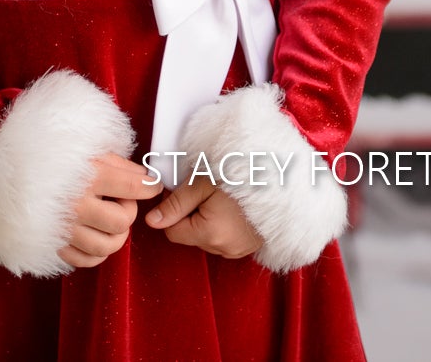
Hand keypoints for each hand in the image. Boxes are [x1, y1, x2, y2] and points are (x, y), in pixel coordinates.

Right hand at [55, 153, 153, 269]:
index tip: (152, 185)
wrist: (6, 167)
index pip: (135, 187)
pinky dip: (98, 252)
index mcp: (86, 175)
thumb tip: (145, 179)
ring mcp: (63, 227)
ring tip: (109, 219)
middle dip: (128, 211)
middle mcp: (76, 204)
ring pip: (107, 245)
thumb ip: (116, 163)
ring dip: (115, 234)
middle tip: (120, 200)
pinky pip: (86, 260)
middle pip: (122, 221)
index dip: (150, 187)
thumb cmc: (48, 153)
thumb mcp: (84, 146)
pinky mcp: (53, 243)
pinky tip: (95, 234)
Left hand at [145, 177, 263, 259]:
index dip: (174, 211)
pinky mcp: (246, 250)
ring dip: (206, 223)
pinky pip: (222, 242)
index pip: (172, 231)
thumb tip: (151, 221)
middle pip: (189, 236)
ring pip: (204, 239)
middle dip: (191, 216)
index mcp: (209, 233)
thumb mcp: (202, 183)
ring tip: (223, 201)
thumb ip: (175, 204)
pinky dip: (221, 229)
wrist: (279, 183)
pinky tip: (232, 212)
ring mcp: (237, 252)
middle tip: (207, 194)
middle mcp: (222, 249)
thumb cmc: (240, 178)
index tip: (186, 194)